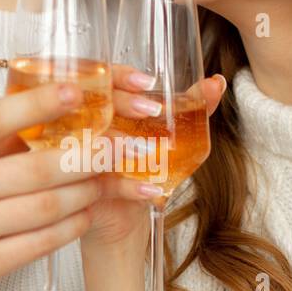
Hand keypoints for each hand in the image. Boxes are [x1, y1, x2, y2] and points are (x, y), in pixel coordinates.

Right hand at [0, 83, 102, 290]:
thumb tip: (56, 113)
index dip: (39, 103)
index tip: (78, 91)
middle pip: (36, 169)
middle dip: (86, 157)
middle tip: (116, 147)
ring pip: (47, 208)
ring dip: (86, 193)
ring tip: (104, 181)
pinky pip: (42, 243)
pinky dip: (72, 226)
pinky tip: (86, 213)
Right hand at [81, 71, 227, 251]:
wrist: (125, 215)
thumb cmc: (141, 167)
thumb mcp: (165, 133)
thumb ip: (190, 107)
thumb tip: (216, 81)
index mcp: (98, 105)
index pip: (100, 77)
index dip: (119, 75)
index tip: (147, 81)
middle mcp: (81, 126)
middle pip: (91, 102)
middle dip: (123, 102)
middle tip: (152, 109)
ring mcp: (75, 157)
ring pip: (91, 142)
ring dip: (122, 144)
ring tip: (149, 151)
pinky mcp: (79, 190)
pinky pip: (101, 183)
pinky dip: (130, 187)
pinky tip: (152, 190)